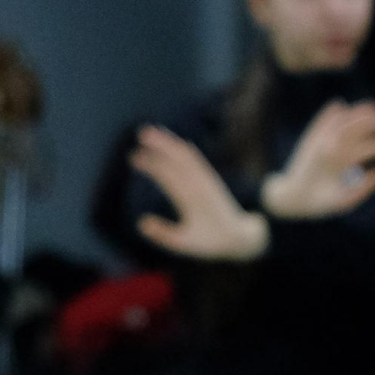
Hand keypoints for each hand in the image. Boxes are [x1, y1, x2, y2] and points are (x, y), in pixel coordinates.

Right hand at [130, 127, 268, 260]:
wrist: (239, 236)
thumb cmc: (210, 241)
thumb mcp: (184, 243)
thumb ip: (163, 234)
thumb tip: (142, 222)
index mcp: (192, 200)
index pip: (169, 177)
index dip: (152, 164)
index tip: (134, 157)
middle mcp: (200, 186)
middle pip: (179, 160)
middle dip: (161, 145)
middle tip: (141, 133)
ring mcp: (207, 180)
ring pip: (188, 156)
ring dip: (172, 142)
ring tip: (153, 130)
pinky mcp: (211, 180)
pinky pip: (197, 160)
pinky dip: (186, 149)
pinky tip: (175, 141)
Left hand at [260, 100, 374, 218]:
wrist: (290, 197)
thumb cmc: (320, 203)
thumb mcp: (343, 202)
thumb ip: (363, 189)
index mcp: (335, 163)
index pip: (362, 149)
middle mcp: (325, 147)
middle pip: (353, 128)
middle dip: (373, 121)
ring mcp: (317, 141)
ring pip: (339, 121)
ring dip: (356, 112)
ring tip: (374, 106)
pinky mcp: (310, 140)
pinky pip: (320, 123)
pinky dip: (329, 113)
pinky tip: (340, 104)